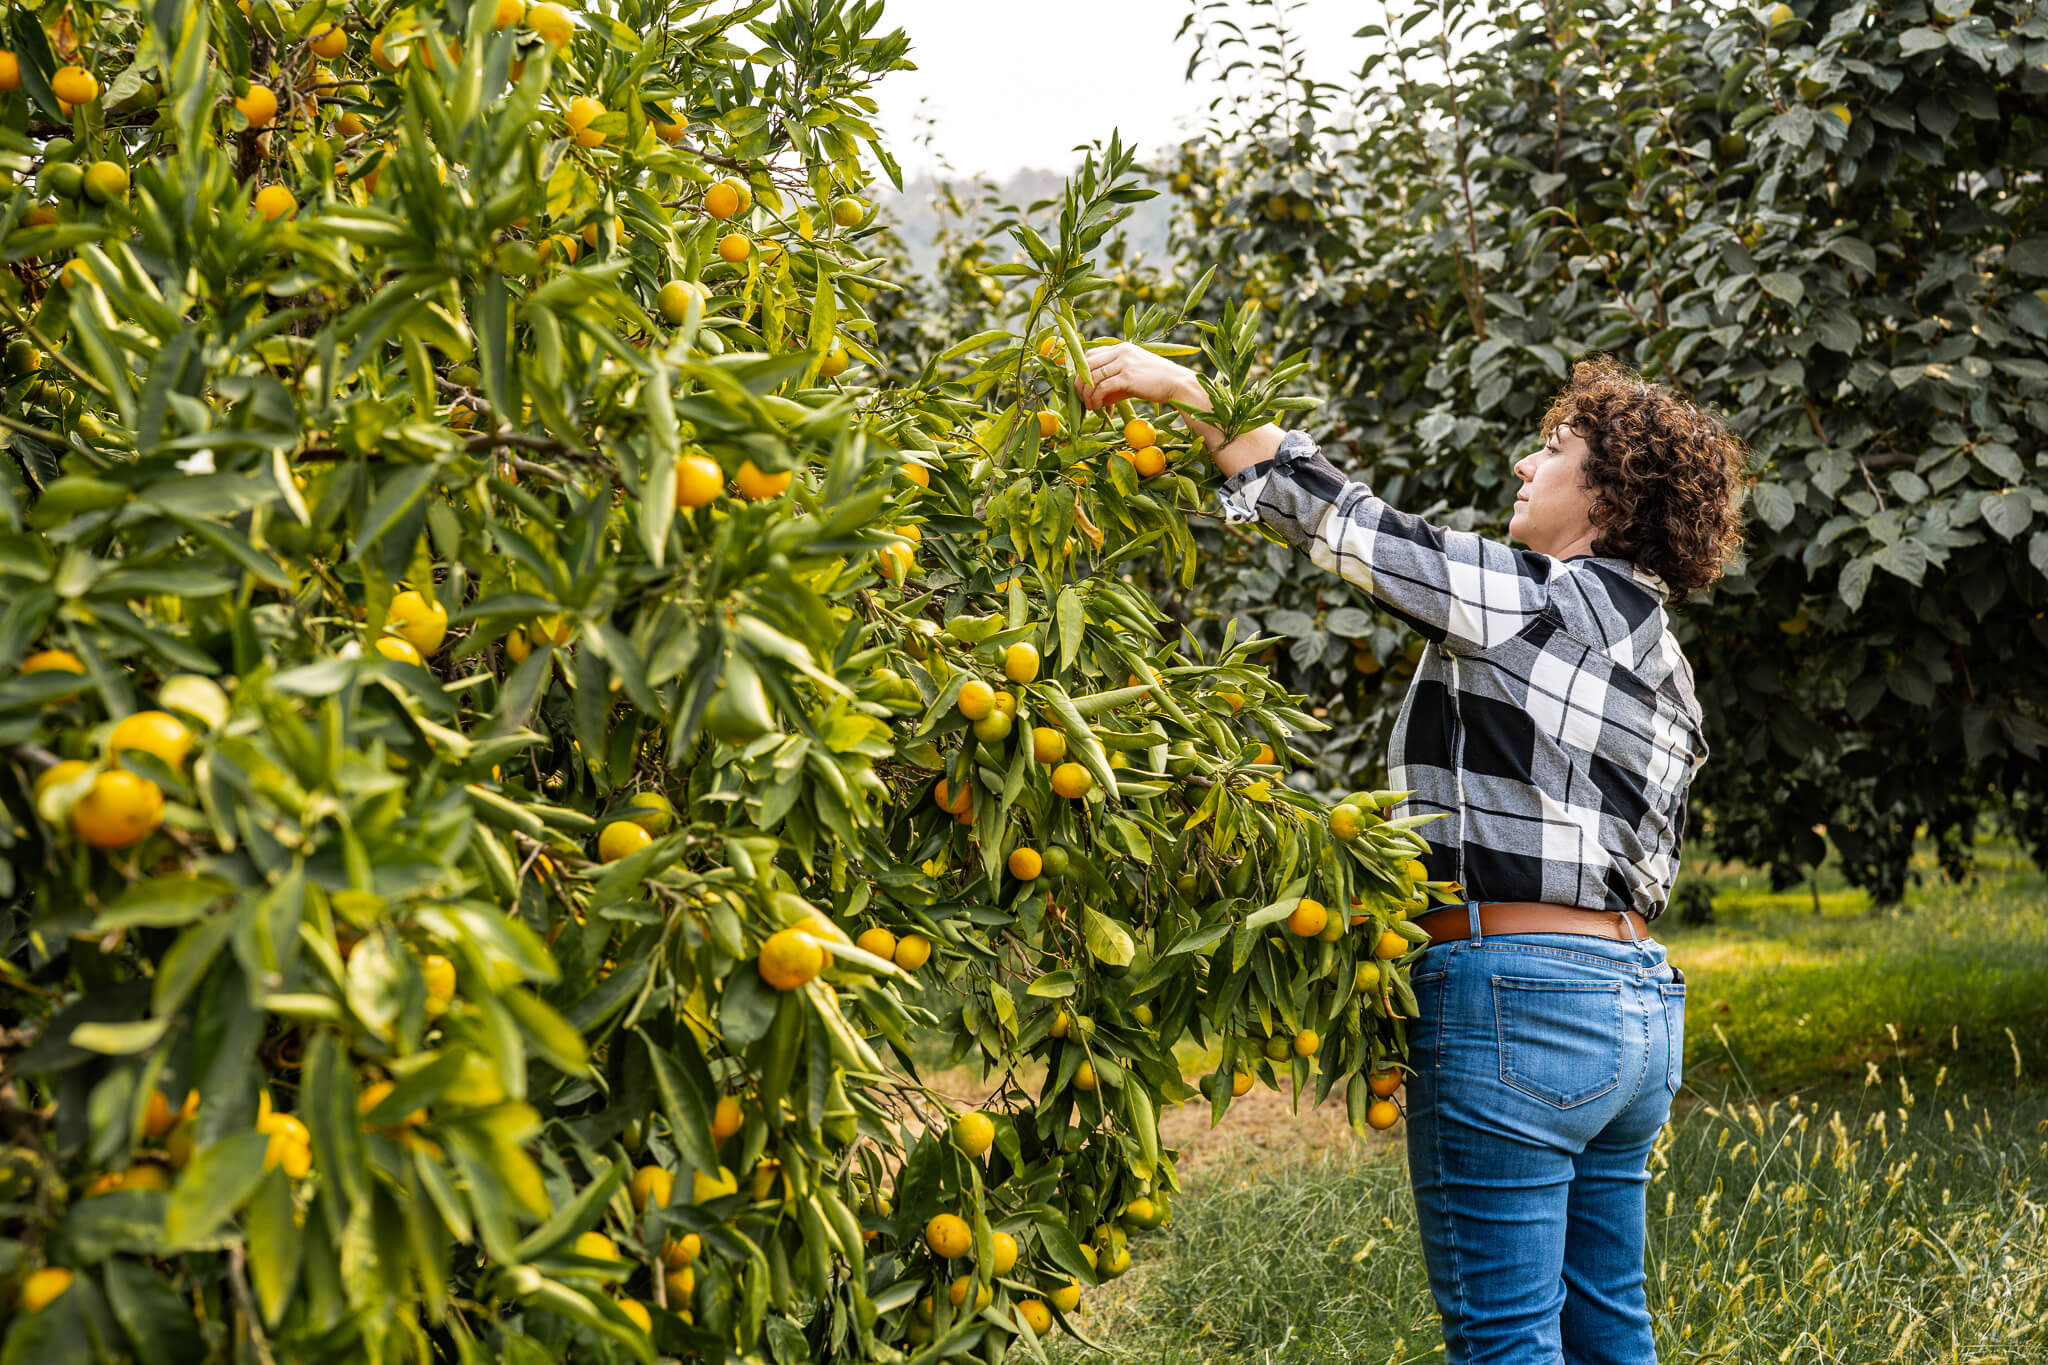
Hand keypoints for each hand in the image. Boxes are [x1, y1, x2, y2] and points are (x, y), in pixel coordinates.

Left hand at [1074, 342, 1201, 413]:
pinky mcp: (1128, 377)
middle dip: (1079, 382)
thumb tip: (1097, 398)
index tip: (1081, 385)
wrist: (1177, 384)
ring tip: (1088, 406)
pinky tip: (1097, 407)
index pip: (1091, 354)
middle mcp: (1121, 351)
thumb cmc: (1157, 382)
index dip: (1081, 370)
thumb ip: (1114, 383)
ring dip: (1086, 393)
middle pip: (1087, 364)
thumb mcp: (1133, 377)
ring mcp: (1124, 363)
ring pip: (1092, 376)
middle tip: (1080, 398)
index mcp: (1122, 348)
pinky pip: (1103, 387)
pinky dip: (1096, 398)